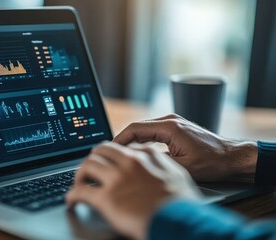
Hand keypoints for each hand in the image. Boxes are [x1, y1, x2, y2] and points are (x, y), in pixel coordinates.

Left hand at [66, 142, 201, 239]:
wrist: (180, 221)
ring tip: (79, 184)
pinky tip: (72, 201)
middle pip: (100, 151)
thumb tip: (150, 159)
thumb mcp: (177, 174)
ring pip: (87, 165)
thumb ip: (161, 162)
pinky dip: (72, 196)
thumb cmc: (182, 203)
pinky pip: (81, 191)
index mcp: (146, 156)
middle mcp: (129, 162)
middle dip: (92, 159)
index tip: (105, 163)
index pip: (119, 148)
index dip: (109, 156)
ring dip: (80, 174)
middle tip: (89, 170)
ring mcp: (117, 179)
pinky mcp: (107, 198)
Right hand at [113, 114, 257, 181]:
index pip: (135, 129)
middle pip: (137, 127)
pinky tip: (137, 151)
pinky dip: (142, 140)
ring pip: (144, 129)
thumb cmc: (212, 162)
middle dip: (122, 140)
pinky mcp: (175, 128)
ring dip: (132, 140)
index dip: (119, 138)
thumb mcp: (181, 167)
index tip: (109, 148)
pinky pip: (152, 132)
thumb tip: (135, 161)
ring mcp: (173, 123)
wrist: (231, 157)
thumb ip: (155, 161)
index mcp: (169, 127)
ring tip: (120, 154)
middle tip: (110, 153)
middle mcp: (169, 120)